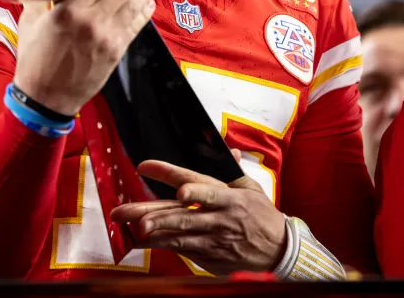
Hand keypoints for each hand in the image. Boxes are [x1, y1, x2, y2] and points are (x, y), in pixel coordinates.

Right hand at [13, 0, 155, 115]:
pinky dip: (145, 10)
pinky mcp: (117, 51)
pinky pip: (136, 25)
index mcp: (67, 12)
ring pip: (133, 4)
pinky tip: (148, 0)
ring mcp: (107, 37)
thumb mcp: (30, 23)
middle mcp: (90, 21)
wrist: (46, 99)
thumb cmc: (35, 60)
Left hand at [109, 157, 287, 275]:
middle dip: (150, 211)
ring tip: (133, 228)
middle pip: (179, 212)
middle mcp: (217, 216)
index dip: (170, 173)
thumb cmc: (262, 216)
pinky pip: (182, 249)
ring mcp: (212, 239)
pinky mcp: (209, 256)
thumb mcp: (251, 187)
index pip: (194, 180)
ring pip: (178, 234)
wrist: (279, 252)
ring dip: (154, 231)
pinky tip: (144, 241)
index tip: (146, 166)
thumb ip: (232, 169)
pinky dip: (163, 245)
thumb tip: (228, 148)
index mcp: (227, 195)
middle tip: (124, 210)